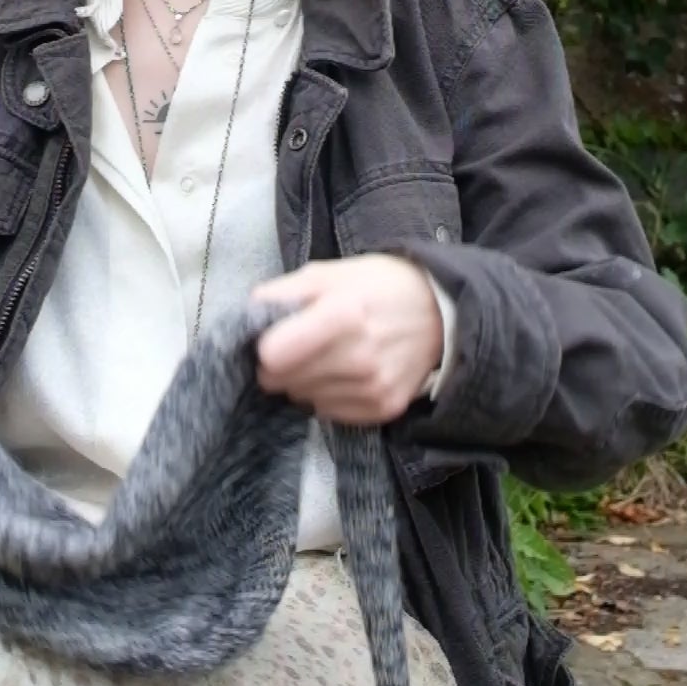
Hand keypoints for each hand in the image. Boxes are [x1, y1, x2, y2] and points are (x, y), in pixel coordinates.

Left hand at [250, 255, 443, 424]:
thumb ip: (283, 292)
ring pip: (301, 397)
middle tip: (297, 345)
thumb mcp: (330, 273)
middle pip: (282, 380)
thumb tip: (247, 315)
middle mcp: (359, 357)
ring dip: (303, 380)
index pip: (274, 354)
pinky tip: (343, 372)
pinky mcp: (383, 410)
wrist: (439, 314)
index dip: (263, 346)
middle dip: (278, 364)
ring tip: (327, 355)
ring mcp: (373, 388)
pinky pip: (327, 412)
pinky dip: (326, 394)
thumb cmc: (378, 287)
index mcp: (344, 314)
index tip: (272, 336)